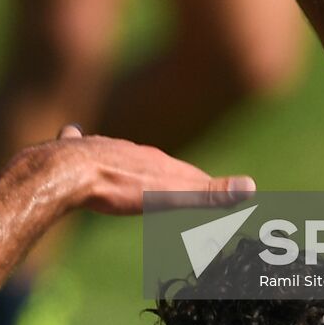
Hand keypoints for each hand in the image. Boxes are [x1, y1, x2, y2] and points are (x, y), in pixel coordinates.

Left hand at [48, 124, 254, 215]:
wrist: (70, 172)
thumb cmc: (121, 186)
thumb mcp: (170, 195)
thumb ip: (207, 193)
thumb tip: (253, 187)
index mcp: (157, 163)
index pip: (185, 175)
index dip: (199, 185)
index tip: (210, 194)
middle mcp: (132, 151)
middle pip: (153, 163)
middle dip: (164, 174)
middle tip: (173, 185)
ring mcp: (102, 149)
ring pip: (119, 152)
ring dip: (128, 160)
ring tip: (131, 169)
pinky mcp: (74, 152)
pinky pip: (77, 141)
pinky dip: (77, 138)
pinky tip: (70, 129)